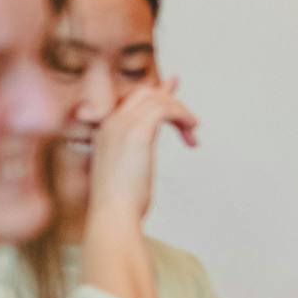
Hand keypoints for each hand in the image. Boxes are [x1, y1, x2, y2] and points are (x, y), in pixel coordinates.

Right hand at [87, 77, 198, 224]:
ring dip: (181, 112)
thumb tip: (151, 138)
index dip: (155, 92)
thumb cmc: (121, 201)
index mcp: (105, 131)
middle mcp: (110, 123)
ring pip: (157, 99)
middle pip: (144, 93)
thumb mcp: (130, 168)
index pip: (130, 99)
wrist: (112, 213)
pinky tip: (191, 131)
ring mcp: (121, 126)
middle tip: (190, 123)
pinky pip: (164, 109)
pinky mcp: (136, 133)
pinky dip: (182, 116)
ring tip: (192, 132)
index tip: (173, 84)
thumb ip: (140, 148)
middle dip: (171, 101)